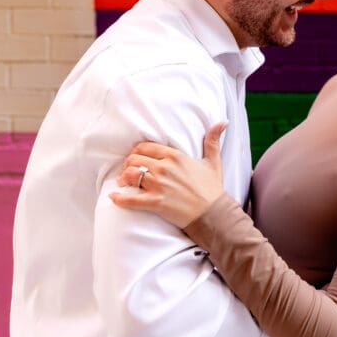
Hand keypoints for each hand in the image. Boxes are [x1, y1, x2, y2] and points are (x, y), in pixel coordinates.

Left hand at [109, 123, 226, 227]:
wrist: (213, 214)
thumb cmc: (212, 189)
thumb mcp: (213, 162)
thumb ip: (213, 141)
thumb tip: (222, 122)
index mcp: (175, 156)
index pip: (145, 147)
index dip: (137, 152)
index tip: (136, 159)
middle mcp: (164, 168)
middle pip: (134, 160)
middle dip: (128, 165)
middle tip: (128, 172)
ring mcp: (159, 185)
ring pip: (130, 175)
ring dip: (123, 179)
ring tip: (124, 183)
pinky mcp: (155, 202)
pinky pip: (130, 199)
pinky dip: (119, 198)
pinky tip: (114, 197)